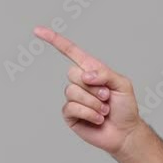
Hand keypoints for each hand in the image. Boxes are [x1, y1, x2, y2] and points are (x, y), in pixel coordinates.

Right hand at [34, 26, 142, 156]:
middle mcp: (80, 82)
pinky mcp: (70, 114)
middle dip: (94, 87)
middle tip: (107, 97)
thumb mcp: (123, 84)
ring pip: (73, 92)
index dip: (54, 40)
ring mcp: (73, 98)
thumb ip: (106, 74)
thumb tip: (85, 74)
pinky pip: (72, 108)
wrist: (124, 132)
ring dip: (93, 103)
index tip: (37, 30)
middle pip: (72, 74)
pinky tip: (98, 119)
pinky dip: (89, 113)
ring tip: (104, 110)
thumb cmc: (125, 107)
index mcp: (92, 70)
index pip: (70, 51)